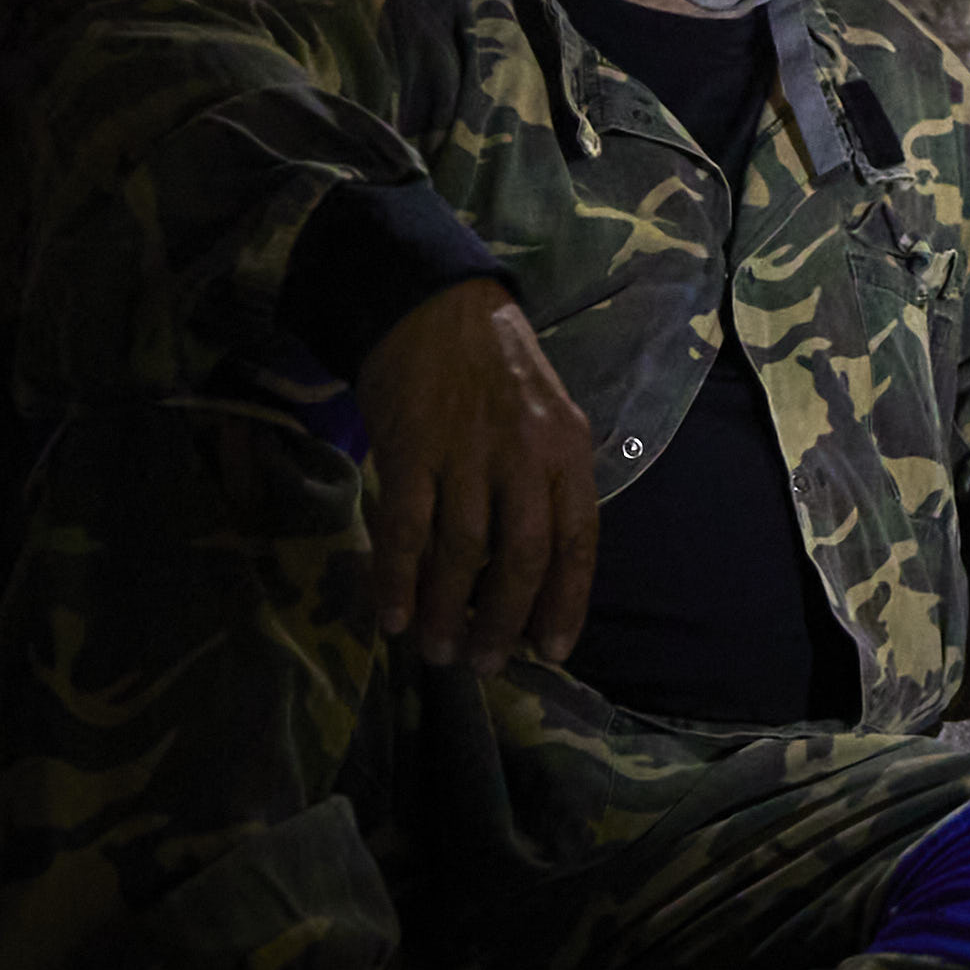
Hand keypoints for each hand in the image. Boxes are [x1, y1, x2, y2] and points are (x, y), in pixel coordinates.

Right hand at [355, 281, 600, 674]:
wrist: (434, 306)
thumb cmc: (496, 373)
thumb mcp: (547, 420)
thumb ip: (546, 488)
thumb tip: (536, 579)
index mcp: (567, 448)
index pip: (577, 538)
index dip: (567, 600)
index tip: (553, 650)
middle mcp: (524, 452)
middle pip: (522, 555)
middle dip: (505, 619)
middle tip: (487, 663)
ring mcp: (465, 450)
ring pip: (462, 550)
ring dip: (447, 610)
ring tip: (439, 650)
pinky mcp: (409, 448)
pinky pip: (405, 528)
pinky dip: (398, 579)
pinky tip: (392, 617)